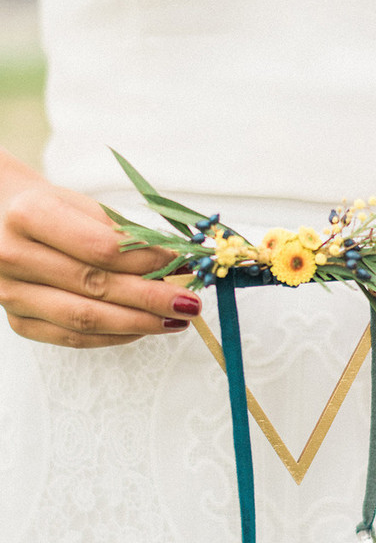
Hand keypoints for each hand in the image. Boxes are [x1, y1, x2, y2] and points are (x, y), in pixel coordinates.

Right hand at [0, 160, 200, 347]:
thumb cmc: (44, 207)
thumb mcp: (80, 205)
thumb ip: (123, 235)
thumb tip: (176, 263)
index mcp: (29, 215)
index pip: (101, 249)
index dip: (147, 262)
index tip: (182, 265)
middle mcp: (12, 256)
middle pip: (96, 287)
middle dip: (152, 299)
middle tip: (190, 303)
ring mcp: (11, 294)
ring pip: (86, 319)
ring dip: (139, 323)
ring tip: (175, 321)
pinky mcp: (18, 321)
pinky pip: (73, 337)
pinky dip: (114, 336)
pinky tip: (143, 329)